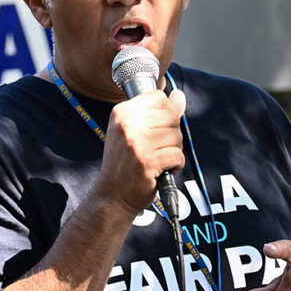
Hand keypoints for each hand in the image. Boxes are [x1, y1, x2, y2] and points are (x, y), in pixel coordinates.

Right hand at [96, 89, 185, 213]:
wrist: (112, 195)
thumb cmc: (124, 163)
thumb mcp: (134, 132)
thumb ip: (159, 113)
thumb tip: (179, 95)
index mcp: (121, 113)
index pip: (158, 97)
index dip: (166, 113)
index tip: (157, 129)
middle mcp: (127, 124)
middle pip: (171, 116)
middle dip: (172, 134)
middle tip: (158, 148)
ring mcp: (137, 143)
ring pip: (176, 136)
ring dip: (173, 151)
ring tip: (158, 160)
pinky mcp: (148, 161)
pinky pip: (178, 155)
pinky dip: (175, 165)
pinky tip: (162, 170)